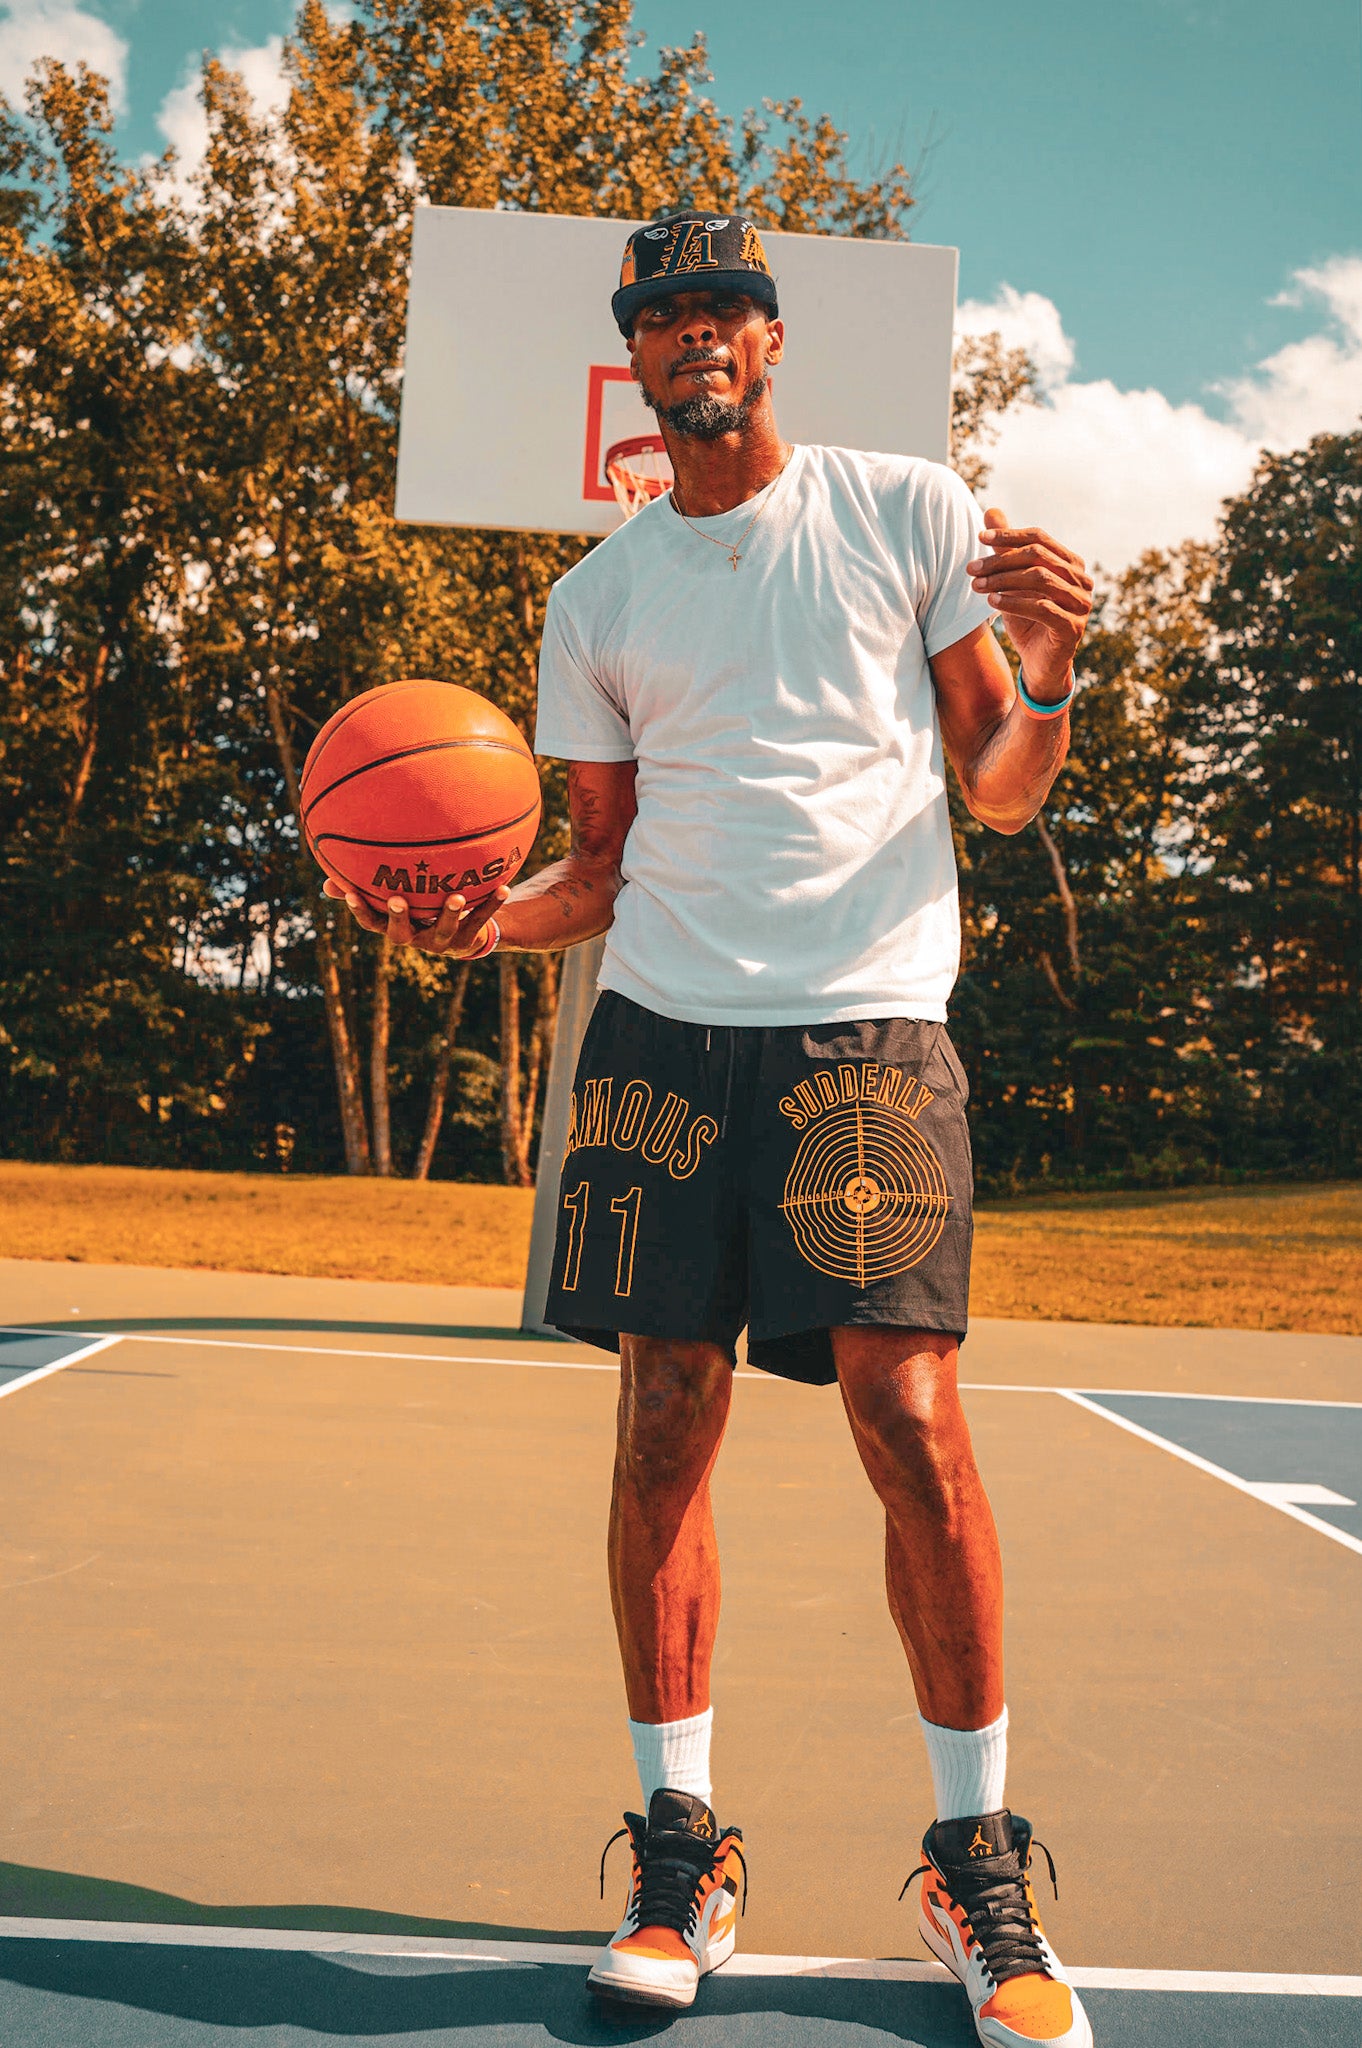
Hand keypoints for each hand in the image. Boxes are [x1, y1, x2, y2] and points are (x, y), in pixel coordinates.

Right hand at [322, 876, 510, 956]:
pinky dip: (492, 904)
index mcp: (396, 928)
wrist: (464, 936)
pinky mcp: (468, 938)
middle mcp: (416, 939)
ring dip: (451, 914)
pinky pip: (481, 919)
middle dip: (400, 917)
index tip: (352, 893)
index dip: (360, 910)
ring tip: (457, 896)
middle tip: (398, 899)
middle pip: (403, 934)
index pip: (371, 923)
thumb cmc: (420, 912)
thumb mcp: (394, 902)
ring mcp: (442, 941)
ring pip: (445, 930)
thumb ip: (363, 891)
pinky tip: (502, 887)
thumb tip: (325, 883)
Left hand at [967, 507, 1093, 698]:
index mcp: (1071, 564)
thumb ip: (1005, 549)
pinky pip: (1043, 608)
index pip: (1039, 538)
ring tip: (976, 585)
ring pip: (1040, 580)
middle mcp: (1082, 580)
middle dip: (1000, 561)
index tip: (979, 537)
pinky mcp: (1073, 628)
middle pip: (1038, 557)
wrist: (1040, 664)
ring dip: (1004, 581)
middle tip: (971, 568)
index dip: (1009, 536)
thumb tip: (991, 510)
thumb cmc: (1029, 620)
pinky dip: (1015, 603)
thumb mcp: (1013, 582)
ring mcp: (1081, 604)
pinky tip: (992, 602)